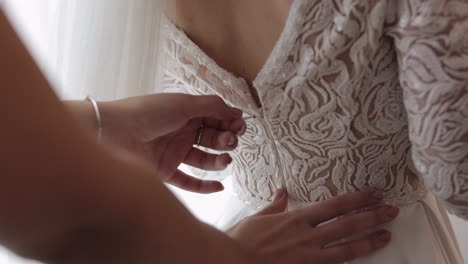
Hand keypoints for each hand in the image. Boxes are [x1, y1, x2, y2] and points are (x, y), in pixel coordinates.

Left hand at [98, 93, 245, 192]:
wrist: (112, 133)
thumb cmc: (146, 113)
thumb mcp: (183, 103)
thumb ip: (212, 107)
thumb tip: (236, 112)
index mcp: (186, 112)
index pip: (215, 118)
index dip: (229, 122)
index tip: (239, 127)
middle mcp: (181, 131)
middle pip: (211, 138)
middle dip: (225, 139)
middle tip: (229, 141)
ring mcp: (173, 152)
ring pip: (203, 160)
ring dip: (218, 160)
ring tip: (225, 159)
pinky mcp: (165, 171)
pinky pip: (188, 182)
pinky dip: (204, 186)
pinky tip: (220, 185)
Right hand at [228, 189, 398, 263]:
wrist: (232, 262)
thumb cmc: (242, 240)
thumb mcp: (257, 218)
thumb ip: (274, 206)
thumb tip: (283, 192)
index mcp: (296, 219)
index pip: (335, 206)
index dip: (357, 199)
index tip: (374, 194)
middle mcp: (307, 236)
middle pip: (347, 224)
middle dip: (372, 216)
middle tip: (392, 210)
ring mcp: (309, 256)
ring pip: (347, 248)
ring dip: (369, 241)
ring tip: (387, 235)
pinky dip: (349, 263)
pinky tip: (363, 260)